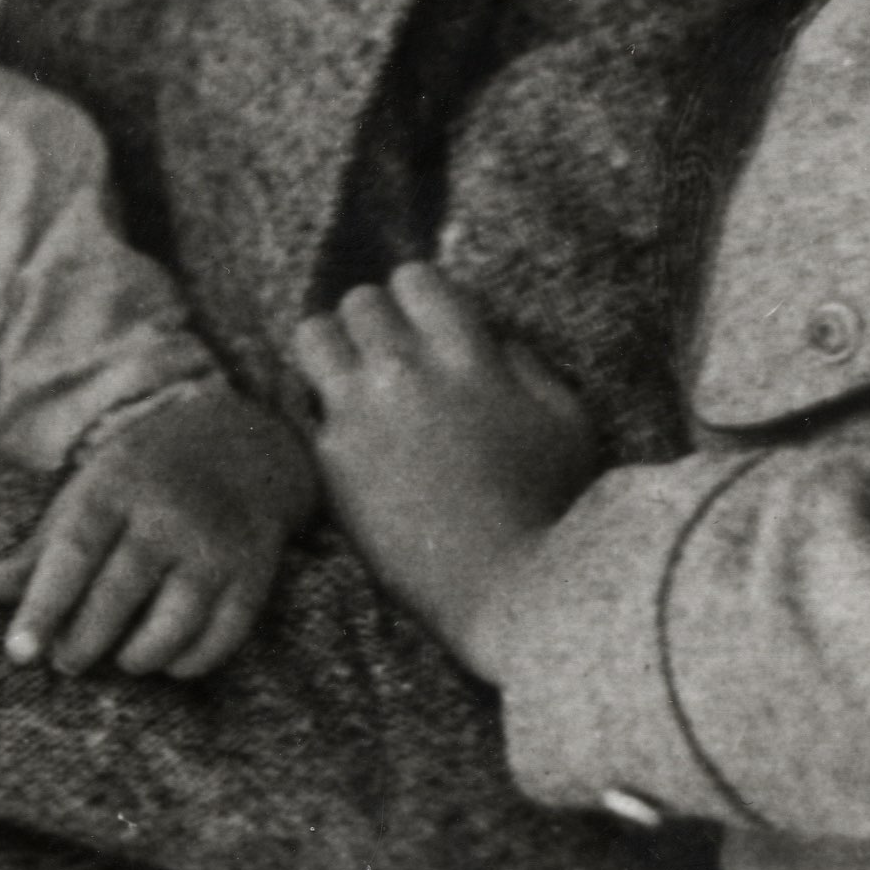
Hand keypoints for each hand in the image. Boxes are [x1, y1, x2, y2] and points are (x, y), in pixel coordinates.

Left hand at [0, 388, 316, 678]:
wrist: (240, 442)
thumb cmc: (145, 476)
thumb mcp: (89, 491)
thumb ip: (41, 546)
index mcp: (115, 487)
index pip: (72, 554)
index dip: (42, 607)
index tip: (18, 653)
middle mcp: (167, 516)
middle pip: (118, 594)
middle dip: (83, 641)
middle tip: (66, 661)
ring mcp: (214, 545)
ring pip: (174, 623)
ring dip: (138, 656)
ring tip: (120, 659)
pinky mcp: (251, 574)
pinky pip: (221, 636)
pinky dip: (190, 660)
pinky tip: (169, 660)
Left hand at [291, 263, 604, 673]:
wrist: (504, 591)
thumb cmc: (548, 509)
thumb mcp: (566, 420)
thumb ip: (527, 364)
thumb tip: (491, 340)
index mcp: (466, 354)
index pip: (414, 278)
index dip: (419, 299)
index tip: (426, 326)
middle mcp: (405, 370)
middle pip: (360, 301)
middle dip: (376, 323)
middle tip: (391, 358)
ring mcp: (361, 412)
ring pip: (313, 334)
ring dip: (332, 349)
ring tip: (351, 378)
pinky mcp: (331, 460)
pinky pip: (304, 404)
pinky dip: (320, 409)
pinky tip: (346, 432)